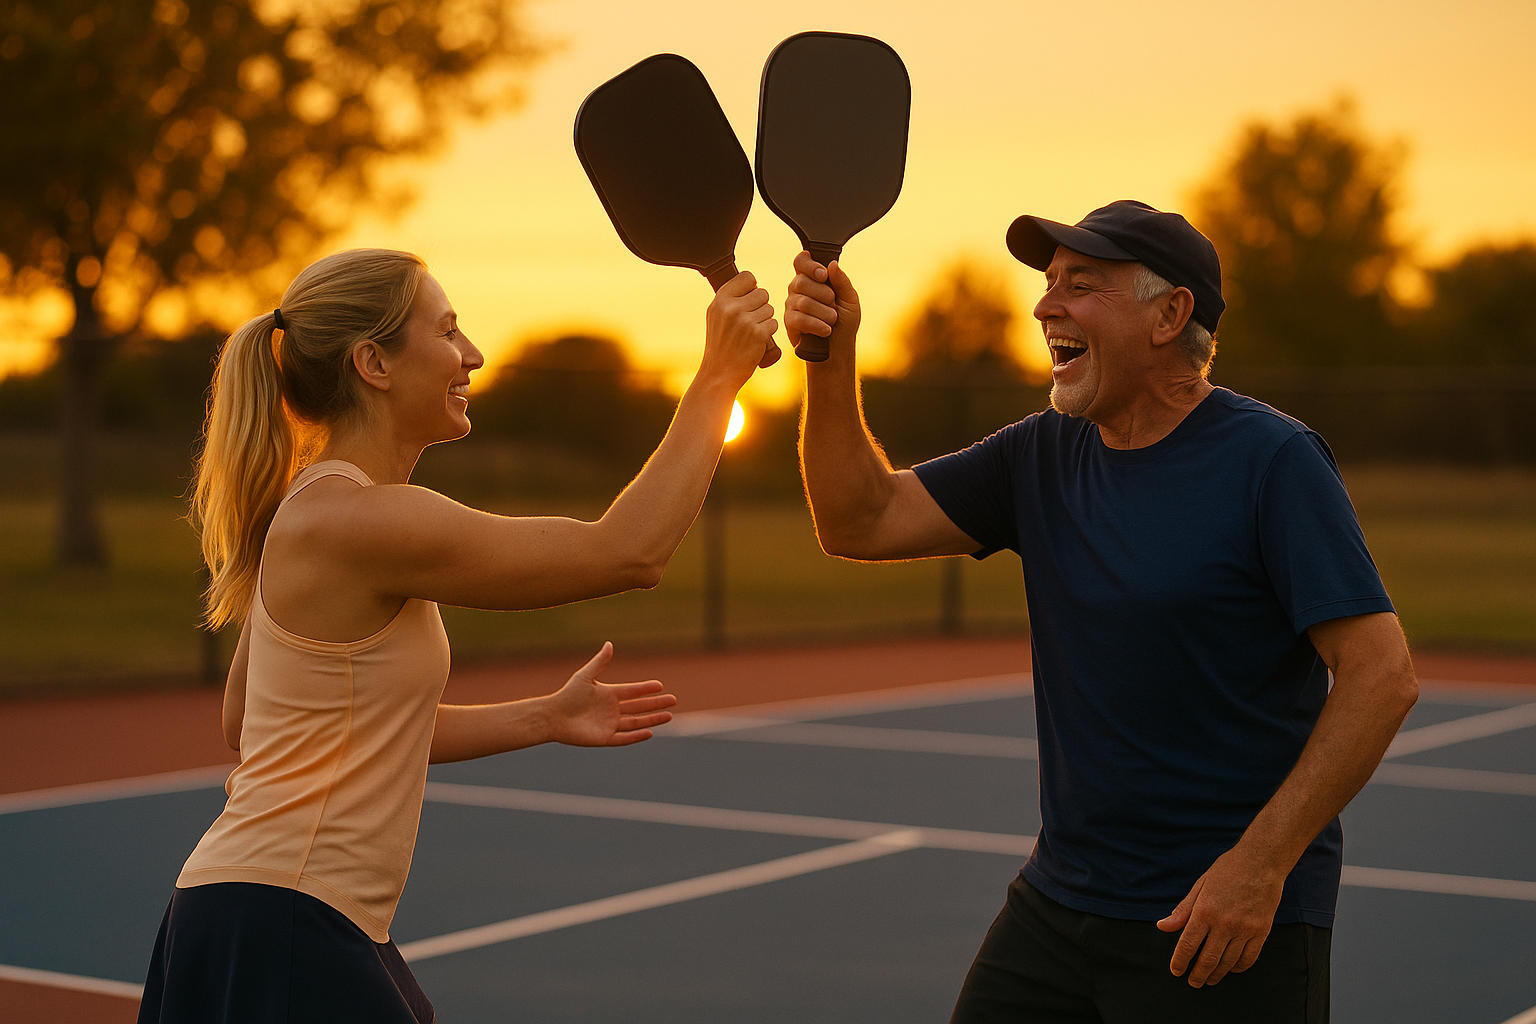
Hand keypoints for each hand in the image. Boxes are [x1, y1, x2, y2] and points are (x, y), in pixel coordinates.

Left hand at [545, 642, 676, 746]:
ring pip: (636, 722)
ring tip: (669, 716)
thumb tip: (609, 643)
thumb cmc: (567, 695)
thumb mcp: (585, 676)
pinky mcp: (605, 738)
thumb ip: (600, 662)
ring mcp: (610, 724)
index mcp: (609, 694)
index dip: (646, 689)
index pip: (633, 692)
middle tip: (673, 701)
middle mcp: (612, 710)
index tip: (660, 686)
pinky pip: (624, 738)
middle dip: (656, 704)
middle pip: (639, 707)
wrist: (553, 716)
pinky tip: (650, 733)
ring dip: (652, 720)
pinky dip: (637, 736)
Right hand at [704, 271, 778, 382]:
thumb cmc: (721, 345)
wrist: (719, 374)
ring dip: (765, 320)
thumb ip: (730, 299)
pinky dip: (768, 333)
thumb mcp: (717, 316)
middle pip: (762, 293)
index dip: (752, 287)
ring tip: (751, 333)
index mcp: (720, 299)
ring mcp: (745, 321)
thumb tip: (752, 283)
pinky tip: (756, 341)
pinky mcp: (758, 334)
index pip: (747, 277)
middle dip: (760, 306)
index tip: (749, 300)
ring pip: (770, 309)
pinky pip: (774, 323)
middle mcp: (731, 307)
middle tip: (750, 321)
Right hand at [785, 251, 861, 357]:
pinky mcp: (789, 322)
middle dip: (823, 294)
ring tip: (833, 320)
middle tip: (833, 303)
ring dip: (824, 312)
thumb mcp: (850, 300)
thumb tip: (832, 264)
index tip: (824, 275)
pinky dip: (816, 325)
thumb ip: (842, 282)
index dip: (810, 265)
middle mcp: (798, 288)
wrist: (838, 350)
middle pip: (801, 281)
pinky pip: (799, 318)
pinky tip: (826, 330)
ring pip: (803, 302)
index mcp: (813, 278)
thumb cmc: (844, 324)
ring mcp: (791, 305)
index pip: (802, 261)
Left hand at [1156, 845, 1286, 986]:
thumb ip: (1182, 910)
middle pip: (1207, 959)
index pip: (1187, 945)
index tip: (1176, 971)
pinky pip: (1248, 958)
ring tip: (1209, 979)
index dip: (1180, 961)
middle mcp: (1224, 923)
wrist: (1260, 862)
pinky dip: (1238, 968)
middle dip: (1197, 975)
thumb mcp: (1200, 886)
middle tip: (1192, 982)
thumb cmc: (1227, 871)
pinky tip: (1230, 969)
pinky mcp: (1261, 932)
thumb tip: (1163, 926)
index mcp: (1205, 911)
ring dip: (1216, 974)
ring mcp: (1245, 929)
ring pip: (1227, 962)